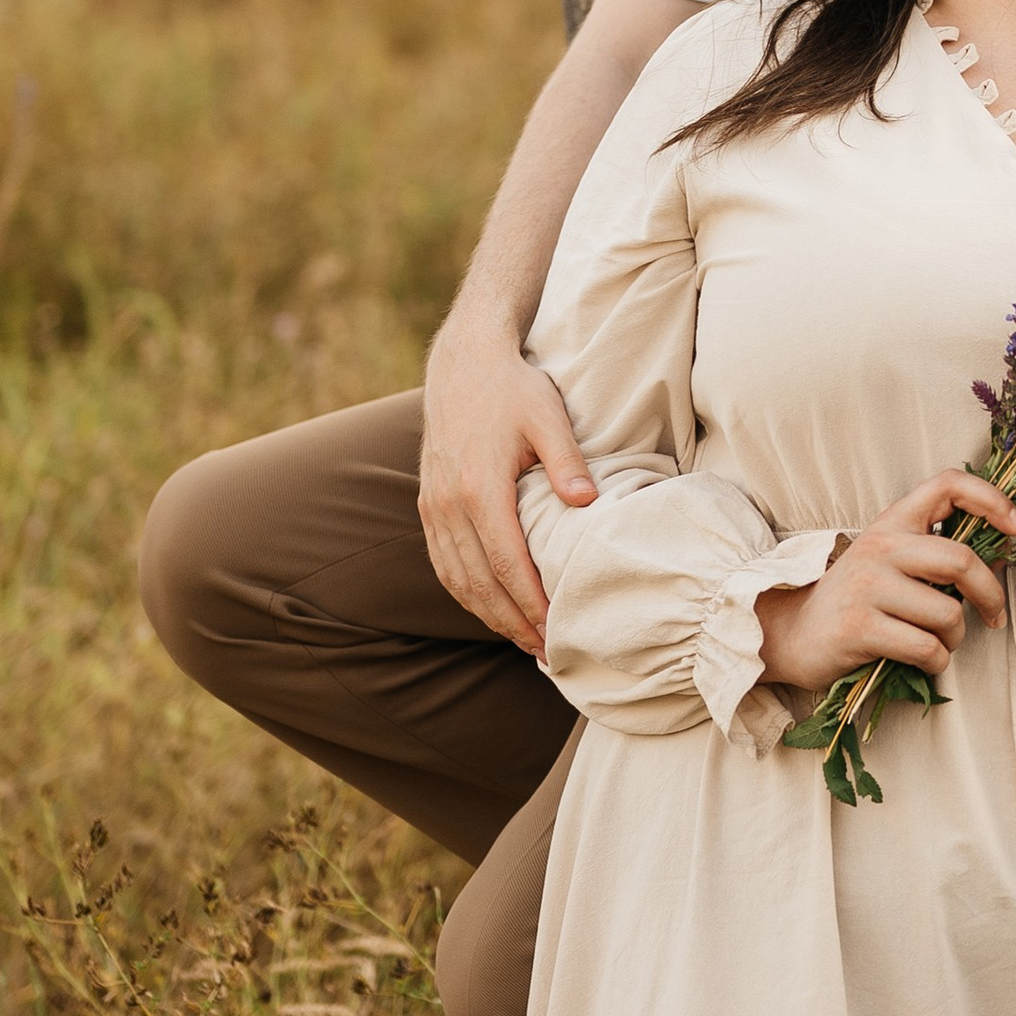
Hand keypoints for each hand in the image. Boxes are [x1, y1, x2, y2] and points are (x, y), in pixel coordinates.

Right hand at [418, 320, 596, 652]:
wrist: (463, 361)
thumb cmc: (513, 389)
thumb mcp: (548, 416)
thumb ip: (566, 462)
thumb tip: (587, 505)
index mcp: (479, 487)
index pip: (507, 564)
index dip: (532, 605)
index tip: (559, 631)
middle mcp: (448, 504)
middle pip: (480, 583)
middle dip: (514, 624)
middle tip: (548, 653)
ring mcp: (433, 506)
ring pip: (458, 579)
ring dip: (489, 616)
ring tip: (525, 641)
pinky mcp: (428, 503)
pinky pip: (443, 563)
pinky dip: (466, 593)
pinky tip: (491, 608)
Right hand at [757, 470, 1015, 693]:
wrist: (791, 633)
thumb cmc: (855, 600)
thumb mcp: (890, 560)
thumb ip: (935, 552)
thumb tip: (1002, 550)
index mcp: (892, 521)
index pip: (948, 484)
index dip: (992, 500)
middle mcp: (880, 546)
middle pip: (960, 560)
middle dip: (991, 594)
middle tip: (995, 615)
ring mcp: (867, 586)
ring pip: (947, 613)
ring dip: (956, 637)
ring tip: (939, 642)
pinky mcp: (859, 627)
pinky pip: (926, 648)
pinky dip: (937, 662)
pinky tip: (924, 661)